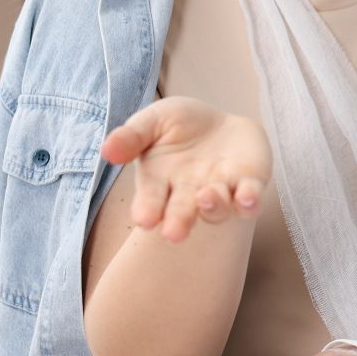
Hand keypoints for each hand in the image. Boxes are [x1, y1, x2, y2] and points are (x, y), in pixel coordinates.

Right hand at [101, 97, 270, 243]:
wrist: (221, 124)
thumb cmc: (179, 126)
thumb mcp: (152, 122)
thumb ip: (131, 136)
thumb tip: (107, 150)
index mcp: (160, 183)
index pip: (151, 201)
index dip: (147, 210)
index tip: (144, 220)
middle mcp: (189, 194)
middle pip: (183, 212)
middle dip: (179, 221)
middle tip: (174, 234)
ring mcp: (221, 190)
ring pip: (217, 207)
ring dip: (213, 206)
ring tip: (206, 198)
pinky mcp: (249, 183)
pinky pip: (249, 197)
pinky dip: (249, 201)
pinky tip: (247, 199)